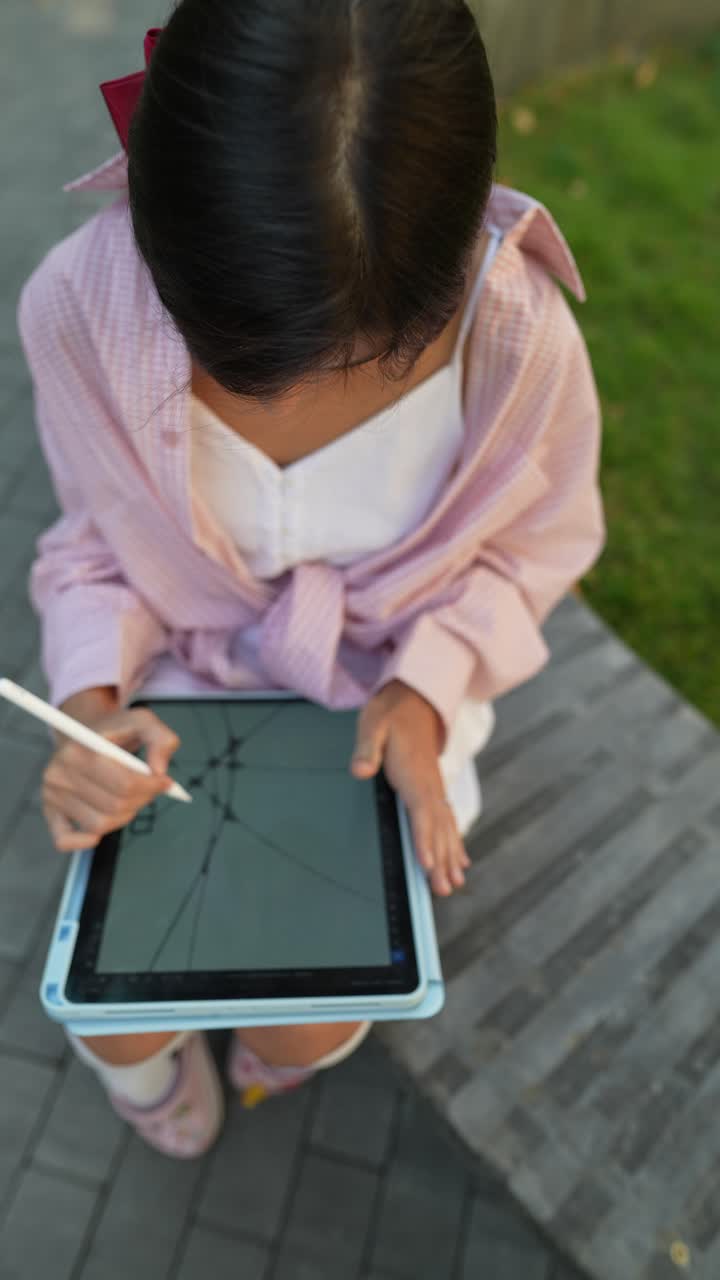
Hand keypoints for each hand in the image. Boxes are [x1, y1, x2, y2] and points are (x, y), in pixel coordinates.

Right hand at [43, 697, 180, 852]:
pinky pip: (64, 840)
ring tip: (131, 798)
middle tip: (151, 789)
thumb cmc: (115, 731)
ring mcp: (52, 795)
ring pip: (100, 825)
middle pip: (115, 806)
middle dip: (143, 800)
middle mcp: (59, 773)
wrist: (86, 732)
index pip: (125, 784)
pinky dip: (85, 841)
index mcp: (80, 749)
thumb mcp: (143, 721)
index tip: (165, 781)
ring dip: (125, 816)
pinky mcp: (50, 811)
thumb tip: (159, 772)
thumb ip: (161, 739)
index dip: (152, 786)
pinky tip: (101, 828)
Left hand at [351, 681, 468, 896]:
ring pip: (446, 828)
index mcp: (413, 773)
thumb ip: (368, 748)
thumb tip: (360, 770)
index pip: (420, 812)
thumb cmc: (390, 713)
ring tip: (454, 883)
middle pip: (437, 828)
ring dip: (450, 857)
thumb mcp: (372, 724)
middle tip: (442, 889)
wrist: (416, 696)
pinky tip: (460, 860)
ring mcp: (435, 788)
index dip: (423, 840)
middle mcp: (429, 785)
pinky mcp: (434, 789)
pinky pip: (447, 819)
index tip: (426, 864)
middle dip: (440, 860)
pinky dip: (455, 842)